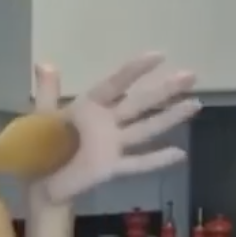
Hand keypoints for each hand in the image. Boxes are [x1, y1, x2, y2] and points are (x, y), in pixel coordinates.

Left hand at [32, 53, 201, 204]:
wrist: (40, 181)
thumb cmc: (41, 144)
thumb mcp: (42, 115)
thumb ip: (47, 91)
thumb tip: (45, 62)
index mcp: (89, 106)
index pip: (115, 84)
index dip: (134, 70)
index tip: (159, 55)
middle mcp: (106, 122)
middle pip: (138, 103)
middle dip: (163, 90)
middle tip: (190, 75)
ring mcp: (112, 145)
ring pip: (145, 129)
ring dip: (169, 118)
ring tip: (195, 104)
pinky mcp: (112, 168)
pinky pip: (137, 163)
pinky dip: (157, 160)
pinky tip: (181, 154)